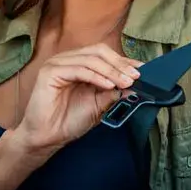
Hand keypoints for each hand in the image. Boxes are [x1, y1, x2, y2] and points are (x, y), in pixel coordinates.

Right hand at [7, 44, 142, 157]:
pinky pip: (79, 69)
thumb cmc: (70, 120)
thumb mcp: (100, 104)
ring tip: (126, 83)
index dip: (124, 61)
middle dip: (120, 64)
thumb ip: (114, 91)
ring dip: (112, 71)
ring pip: (91, 59)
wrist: (47, 138)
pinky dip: (96, 76)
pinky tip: (109, 85)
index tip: (143, 71)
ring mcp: (58, 63)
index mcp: (79, 63)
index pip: (105, 54)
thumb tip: (135, 84)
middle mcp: (68, 59)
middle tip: (136, 77)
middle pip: (99, 51)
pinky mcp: (50, 72)